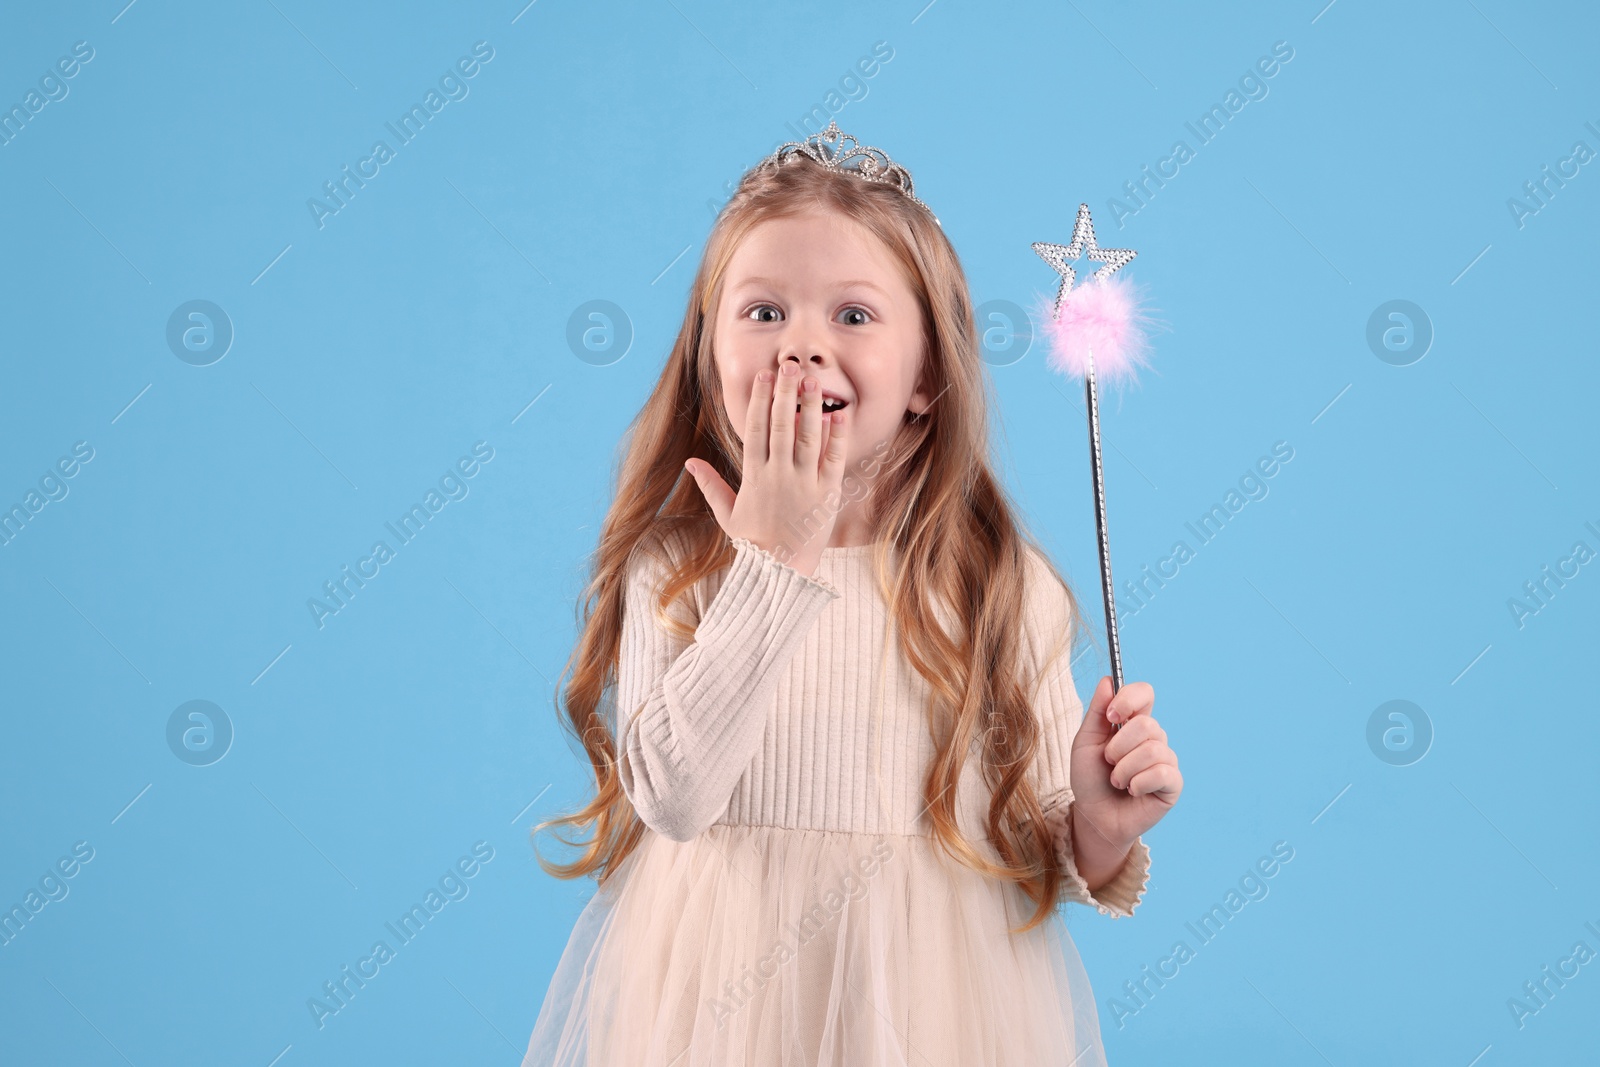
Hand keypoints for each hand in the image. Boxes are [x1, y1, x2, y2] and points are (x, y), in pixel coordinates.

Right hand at [684, 359, 848, 575]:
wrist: (781, 573)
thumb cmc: (755, 544)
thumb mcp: (728, 515)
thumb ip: (711, 485)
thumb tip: (690, 462)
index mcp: (754, 477)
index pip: (756, 430)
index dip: (760, 401)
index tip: (764, 377)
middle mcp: (779, 475)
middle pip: (781, 425)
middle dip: (785, 394)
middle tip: (790, 366)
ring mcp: (805, 483)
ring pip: (808, 437)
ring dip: (810, 407)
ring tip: (813, 380)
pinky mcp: (828, 493)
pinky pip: (833, 459)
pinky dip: (837, 436)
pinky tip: (840, 414)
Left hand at [1068, 677, 1180, 855]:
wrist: (1094, 816)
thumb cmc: (1090, 779)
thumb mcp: (1085, 742)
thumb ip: (1096, 711)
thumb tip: (1107, 680)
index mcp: (1133, 722)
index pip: (1145, 692)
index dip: (1129, 699)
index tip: (1110, 717)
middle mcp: (1154, 738)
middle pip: (1147, 724)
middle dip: (1118, 747)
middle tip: (1109, 762)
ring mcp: (1166, 760)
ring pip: (1153, 750)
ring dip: (1124, 769)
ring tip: (1118, 781)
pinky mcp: (1173, 784)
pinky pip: (1162, 773)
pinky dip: (1139, 783)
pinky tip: (1133, 792)